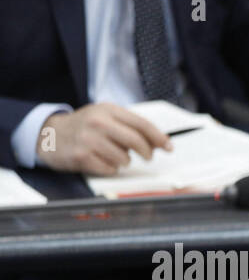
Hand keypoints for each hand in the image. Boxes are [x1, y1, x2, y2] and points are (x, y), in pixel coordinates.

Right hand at [37, 103, 170, 174]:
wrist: (49, 134)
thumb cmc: (85, 127)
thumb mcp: (106, 118)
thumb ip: (131, 127)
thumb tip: (160, 142)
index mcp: (107, 110)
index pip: (142, 124)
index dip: (159, 137)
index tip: (169, 147)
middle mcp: (98, 122)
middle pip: (136, 141)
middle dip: (147, 152)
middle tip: (148, 157)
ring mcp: (88, 139)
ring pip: (124, 158)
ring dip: (123, 161)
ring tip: (112, 154)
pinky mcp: (81, 156)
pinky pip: (110, 169)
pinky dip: (110, 168)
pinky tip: (100, 161)